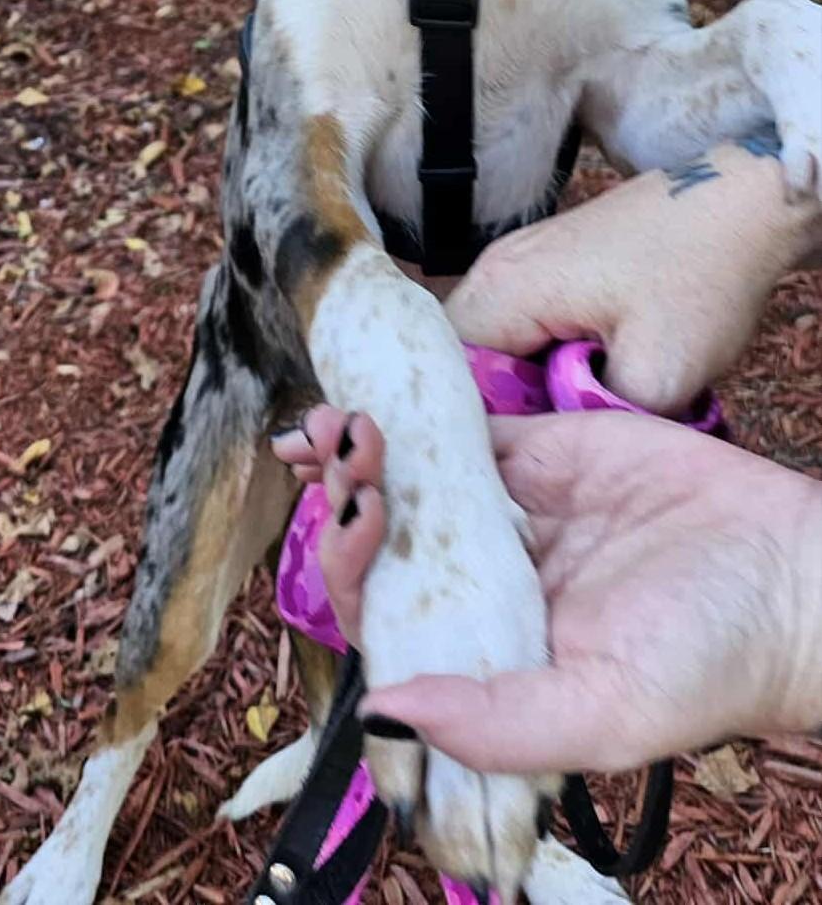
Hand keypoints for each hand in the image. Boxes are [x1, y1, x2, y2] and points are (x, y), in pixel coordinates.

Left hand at [274, 407, 821, 775]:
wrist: (795, 575)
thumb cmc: (711, 665)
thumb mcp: (602, 715)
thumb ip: (494, 725)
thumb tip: (381, 709)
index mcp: (483, 653)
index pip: (386, 616)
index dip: (350, 570)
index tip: (351, 522)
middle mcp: (485, 584)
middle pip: (388, 541)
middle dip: (349, 498)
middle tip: (339, 450)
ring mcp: (513, 514)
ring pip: (415, 478)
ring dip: (370, 451)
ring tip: (343, 419)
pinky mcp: (546, 452)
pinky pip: (469, 428)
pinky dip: (424, 410)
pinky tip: (391, 390)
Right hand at [445, 140, 820, 413]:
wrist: (738, 204)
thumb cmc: (701, 275)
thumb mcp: (660, 373)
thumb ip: (591, 417)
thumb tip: (557, 438)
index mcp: (506, 289)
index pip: (445, 374)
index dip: (470, 423)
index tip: (506, 458)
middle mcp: (496, 268)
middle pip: (458, 356)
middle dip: (489, 403)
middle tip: (531, 444)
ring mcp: (519, 260)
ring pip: (488, 341)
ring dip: (514, 380)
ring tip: (552, 416)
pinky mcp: (546, 262)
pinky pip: (516, 321)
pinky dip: (533, 355)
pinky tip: (569, 380)